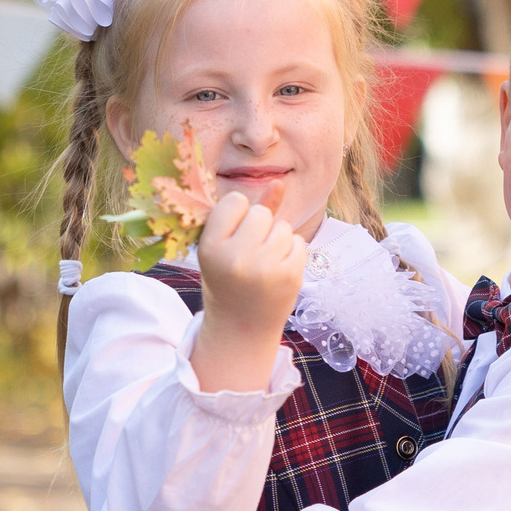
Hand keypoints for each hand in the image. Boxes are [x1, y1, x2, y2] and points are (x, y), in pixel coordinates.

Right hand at [190, 181, 301, 392]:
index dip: (238, 214)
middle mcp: (236, 258)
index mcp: (211, 247)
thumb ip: (247, 213)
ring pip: (283, 227)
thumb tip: (278, 183)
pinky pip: (299, 243)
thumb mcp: (223, 247)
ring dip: (278, 240)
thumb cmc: (229, 281)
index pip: (234, 201)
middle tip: (250, 254)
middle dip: (259, 227)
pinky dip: (292, 253)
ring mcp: (264, 269)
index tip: (234, 236)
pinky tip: (278, 271)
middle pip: (261, 213)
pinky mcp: (289, 277)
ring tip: (264, 263)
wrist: (241, 327)